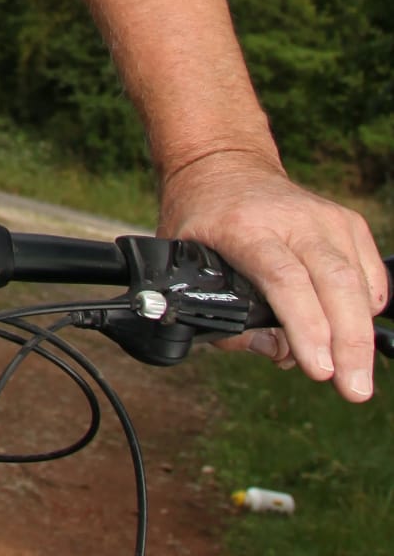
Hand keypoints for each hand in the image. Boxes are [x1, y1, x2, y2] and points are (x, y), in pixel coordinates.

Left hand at [156, 152, 386, 400]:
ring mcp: (327, 218)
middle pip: (334, 284)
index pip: (284, 280)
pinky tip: (350, 334)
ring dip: (359, 335)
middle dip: (348, 344)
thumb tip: (278, 352)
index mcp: (245, 227)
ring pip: (358, 283)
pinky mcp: (349, 223)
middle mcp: (293, 219)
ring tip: (353, 377)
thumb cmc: (203, 218)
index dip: (305, 327)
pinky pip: (370, 277)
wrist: (224, 166)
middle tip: (353, 389)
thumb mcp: (184, 261)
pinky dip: (366, 311)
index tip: (317, 369)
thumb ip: (221, 315)